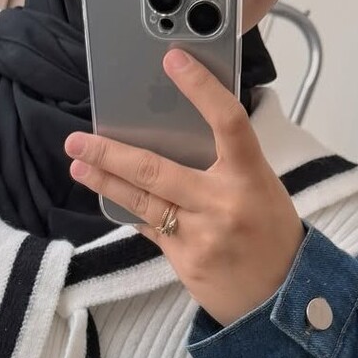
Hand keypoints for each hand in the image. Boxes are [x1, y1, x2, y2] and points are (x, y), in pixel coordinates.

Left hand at [65, 49, 304, 326]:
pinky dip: (130, 211)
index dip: (200, 88)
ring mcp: (200, 235)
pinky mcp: (184, 261)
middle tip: (78, 139)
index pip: (226, 121)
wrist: (279, 296)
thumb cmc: (271, 235)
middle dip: (111, 153)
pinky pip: (150, 228)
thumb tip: (180, 136)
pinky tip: (109, 197)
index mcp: (250, 176)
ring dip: (106, 182)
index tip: (174, 60)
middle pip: (156, 170)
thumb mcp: (260, 189)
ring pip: (142, 202)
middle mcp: (222, 204)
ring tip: (79, 165)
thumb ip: (226, 164)